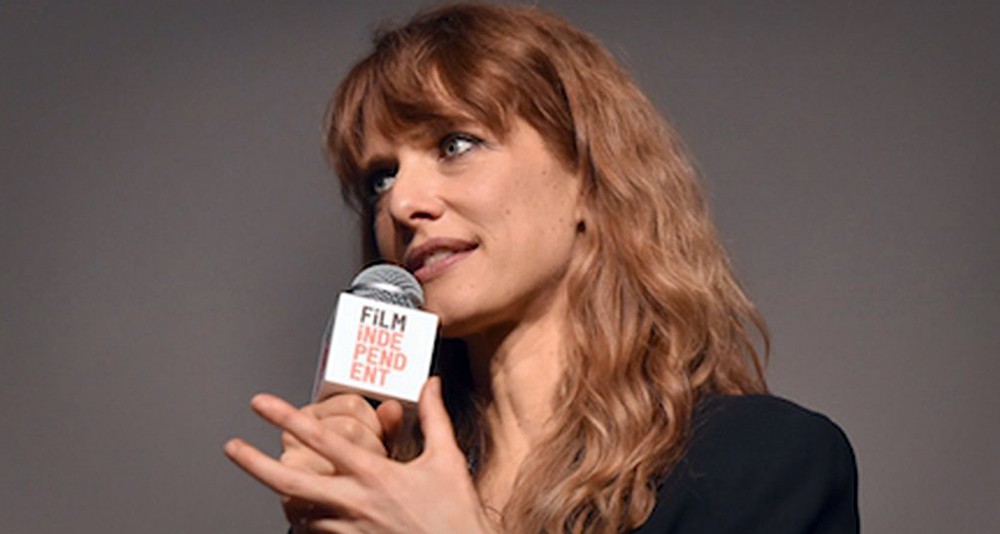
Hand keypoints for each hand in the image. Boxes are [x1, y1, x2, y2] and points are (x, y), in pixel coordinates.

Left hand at [225, 378, 494, 533]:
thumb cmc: (456, 514)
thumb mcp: (448, 460)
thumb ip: (434, 418)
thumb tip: (430, 383)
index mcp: (377, 475)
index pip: (323, 440)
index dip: (288, 418)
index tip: (261, 404)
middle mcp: (356, 503)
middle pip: (291, 482)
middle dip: (255, 464)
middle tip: (232, 447)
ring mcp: (350, 530)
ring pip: (297, 512)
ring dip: (282, 495)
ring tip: (273, 479)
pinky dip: (303, 520)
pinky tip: (301, 512)